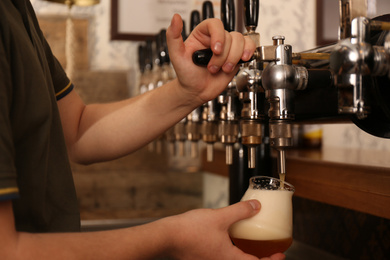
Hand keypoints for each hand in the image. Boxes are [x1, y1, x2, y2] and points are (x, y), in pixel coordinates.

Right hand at [165, 200, 284, 259]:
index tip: (281, 253)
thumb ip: (241, 211)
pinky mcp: (204, 258)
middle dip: (260, 258)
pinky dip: (233, 251)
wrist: (167, 237)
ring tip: (252, 243)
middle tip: (270, 250)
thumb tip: (256, 206)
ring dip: (247, 254)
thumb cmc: (189, 231)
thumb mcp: (220, 217)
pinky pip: (224, 257)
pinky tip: (231, 238)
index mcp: (229, 259)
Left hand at [166, 14, 255, 106]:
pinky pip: (249, 46)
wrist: (196, 91)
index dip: (218, 36)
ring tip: (223, 69)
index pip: (215, 24)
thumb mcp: (176, 55)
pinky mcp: (236, 57)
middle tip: (212, 68)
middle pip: (229, 36)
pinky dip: (248, 52)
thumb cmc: (186, 74)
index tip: (216, 50)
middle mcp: (216, 39)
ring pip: (240, 41)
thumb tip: (176, 18)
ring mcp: (228, 48)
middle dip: (222, 56)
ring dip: (232, 58)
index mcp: (202, 34)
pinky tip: (242, 59)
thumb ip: (173, 36)